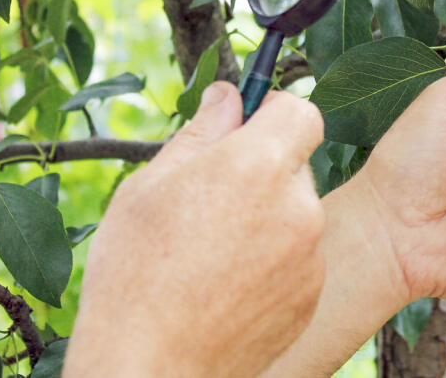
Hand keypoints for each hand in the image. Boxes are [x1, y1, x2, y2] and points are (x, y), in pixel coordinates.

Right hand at [64, 83, 325, 377]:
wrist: (151, 368)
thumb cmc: (135, 273)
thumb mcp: (150, 186)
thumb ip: (201, 131)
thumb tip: (229, 94)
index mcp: (257, 166)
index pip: (301, 111)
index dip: (274, 113)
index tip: (248, 128)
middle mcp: (297, 206)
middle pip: (297, 163)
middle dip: (264, 168)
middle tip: (212, 198)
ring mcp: (310, 255)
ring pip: (297, 211)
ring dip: (268, 215)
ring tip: (213, 250)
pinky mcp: (311, 295)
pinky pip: (300, 256)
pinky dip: (274, 258)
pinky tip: (229, 282)